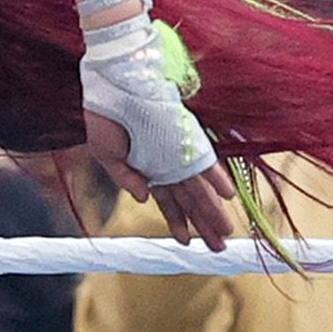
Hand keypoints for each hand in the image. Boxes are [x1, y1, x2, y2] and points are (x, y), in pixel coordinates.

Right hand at [81, 107, 237, 244]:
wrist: (111, 84)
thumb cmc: (104, 117)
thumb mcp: (105, 155)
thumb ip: (124, 178)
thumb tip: (144, 199)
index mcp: (146, 169)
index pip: (167, 202)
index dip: (177, 222)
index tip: (187, 242)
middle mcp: (166, 164)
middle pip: (189, 200)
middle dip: (203, 224)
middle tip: (218, 247)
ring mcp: (177, 153)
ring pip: (199, 189)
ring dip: (213, 211)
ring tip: (226, 233)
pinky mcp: (185, 138)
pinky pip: (205, 163)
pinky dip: (217, 179)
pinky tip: (229, 196)